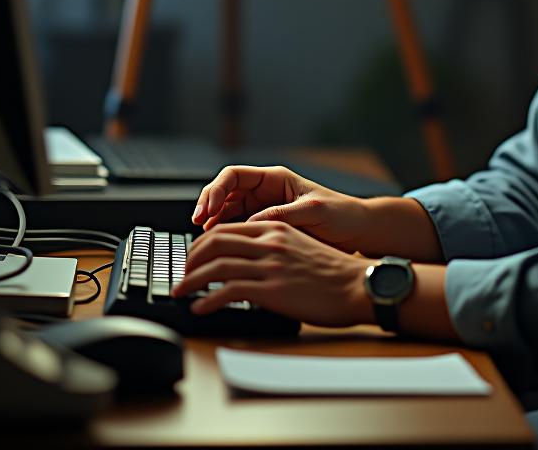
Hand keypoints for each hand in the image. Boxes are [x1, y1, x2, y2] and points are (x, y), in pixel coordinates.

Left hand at [171, 220, 372, 326]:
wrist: (356, 285)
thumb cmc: (333, 272)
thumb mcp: (300, 246)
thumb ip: (274, 248)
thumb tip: (250, 260)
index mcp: (276, 229)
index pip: (227, 228)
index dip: (203, 242)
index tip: (193, 256)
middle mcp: (270, 242)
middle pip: (215, 242)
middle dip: (190, 259)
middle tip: (180, 274)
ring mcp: (270, 265)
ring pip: (216, 266)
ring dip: (191, 281)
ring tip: (180, 293)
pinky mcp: (272, 290)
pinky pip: (228, 292)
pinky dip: (208, 300)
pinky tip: (200, 308)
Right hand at [192, 165, 370, 252]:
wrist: (357, 232)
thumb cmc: (341, 214)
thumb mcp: (314, 211)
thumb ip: (284, 215)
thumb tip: (252, 222)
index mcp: (275, 179)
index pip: (234, 176)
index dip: (216, 190)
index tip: (207, 209)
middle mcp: (265, 192)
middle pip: (224, 193)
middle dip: (207, 206)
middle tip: (198, 226)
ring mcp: (263, 211)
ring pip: (226, 212)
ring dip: (213, 224)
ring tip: (204, 240)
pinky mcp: (265, 230)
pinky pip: (237, 230)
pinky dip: (225, 237)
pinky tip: (220, 250)